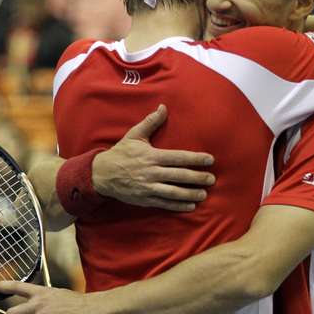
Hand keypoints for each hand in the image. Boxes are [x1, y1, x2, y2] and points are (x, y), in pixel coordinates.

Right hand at [92, 105, 214, 210]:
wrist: (102, 174)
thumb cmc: (121, 153)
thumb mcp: (134, 135)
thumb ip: (151, 122)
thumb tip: (163, 107)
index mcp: (152, 156)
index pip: (178, 157)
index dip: (195, 159)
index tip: (210, 160)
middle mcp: (152, 172)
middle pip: (179, 176)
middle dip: (197, 178)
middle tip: (211, 179)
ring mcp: (148, 187)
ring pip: (174, 192)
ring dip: (190, 193)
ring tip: (203, 193)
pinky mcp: (145, 199)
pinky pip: (165, 203)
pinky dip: (178, 206)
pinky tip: (190, 205)